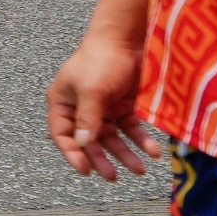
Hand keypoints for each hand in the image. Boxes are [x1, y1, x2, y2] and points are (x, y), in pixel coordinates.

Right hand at [46, 26, 155, 181]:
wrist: (129, 39)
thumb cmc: (101, 60)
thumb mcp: (91, 90)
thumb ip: (88, 119)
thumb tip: (84, 145)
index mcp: (64, 103)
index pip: (63, 135)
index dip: (73, 154)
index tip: (86, 171)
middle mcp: (82, 109)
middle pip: (90, 141)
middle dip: (102, 159)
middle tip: (112, 176)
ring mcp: (105, 108)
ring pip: (113, 138)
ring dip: (125, 154)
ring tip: (140, 170)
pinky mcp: (125, 106)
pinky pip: (132, 129)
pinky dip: (142, 141)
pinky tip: (153, 151)